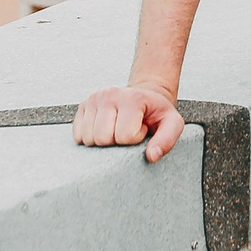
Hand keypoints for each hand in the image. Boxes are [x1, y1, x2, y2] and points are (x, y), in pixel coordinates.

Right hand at [71, 81, 185, 162]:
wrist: (145, 96)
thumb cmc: (157, 113)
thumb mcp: (172, 123)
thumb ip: (167, 140)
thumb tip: (152, 156)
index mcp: (131, 98)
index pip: (124, 136)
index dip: (135, 139)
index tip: (142, 129)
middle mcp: (109, 94)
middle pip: (102, 138)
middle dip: (117, 142)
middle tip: (128, 130)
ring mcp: (94, 99)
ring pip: (88, 138)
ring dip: (103, 141)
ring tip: (117, 129)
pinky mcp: (83, 105)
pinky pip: (78, 135)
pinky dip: (91, 138)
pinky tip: (106, 129)